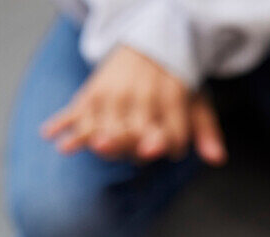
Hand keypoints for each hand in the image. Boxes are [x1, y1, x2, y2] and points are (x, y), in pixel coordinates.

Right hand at [41, 45, 225, 164]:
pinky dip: (63, 123)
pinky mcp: (94, 91)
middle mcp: (140, 94)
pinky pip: (76, 110)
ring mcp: (114, 91)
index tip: (171, 149)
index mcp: (169, 96)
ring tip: (84, 148)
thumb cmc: (175, 82)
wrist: (150, 43)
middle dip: (133, 147)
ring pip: (102, 123)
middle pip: (132, 133)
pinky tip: (51, 135)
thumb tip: (218, 160)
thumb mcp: (197, 103)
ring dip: (93, 137)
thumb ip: (206, 132)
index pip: (170, 136)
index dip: (171, 147)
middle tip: (136, 153)